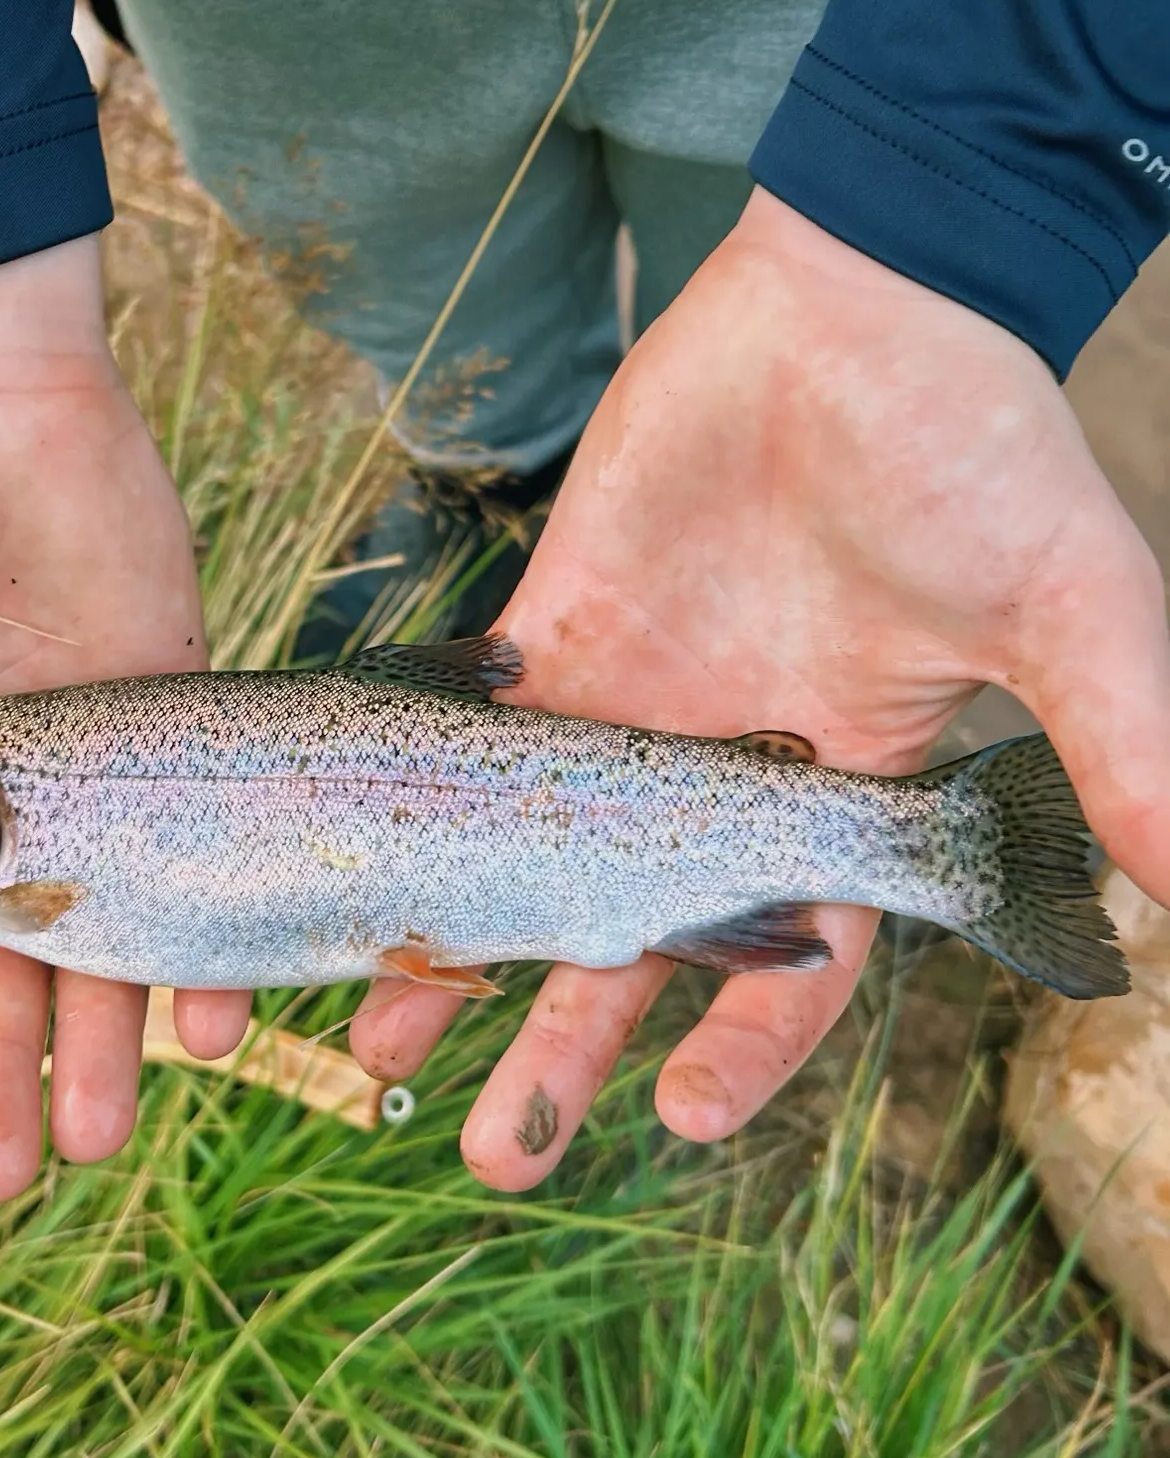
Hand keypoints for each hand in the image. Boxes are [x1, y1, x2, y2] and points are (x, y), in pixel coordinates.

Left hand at [350, 187, 1169, 1188]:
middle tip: (500, 1150)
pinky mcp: (551, 638)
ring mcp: (625, 712)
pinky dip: (419, 811)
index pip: (792, 963)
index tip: (679, 1116)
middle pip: (632, 946)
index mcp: (835, 797)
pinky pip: (466, 746)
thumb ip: (1120, 745)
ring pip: (528, 863)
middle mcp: (717, 777)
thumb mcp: (1066, 603)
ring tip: (384, 1045)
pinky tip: (363, 875)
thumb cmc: (972, 444)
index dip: (744, 1044)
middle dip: (568, 1048)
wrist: (852, 307)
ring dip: (463, 955)